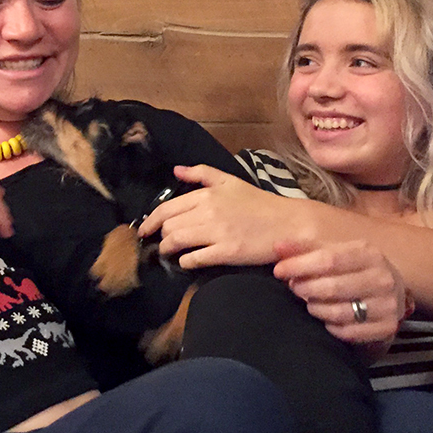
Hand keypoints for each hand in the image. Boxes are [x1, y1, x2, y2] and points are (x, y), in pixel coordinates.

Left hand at [136, 164, 292, 267]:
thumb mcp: (231, 181)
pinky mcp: (227, 252)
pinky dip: (185, 262)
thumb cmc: (259, 203)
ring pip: (176, 241)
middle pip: (168, 227)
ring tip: (170, 252)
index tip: (144, 230)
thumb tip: (176, 170)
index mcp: (207, 194)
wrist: (288, 224)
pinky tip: (186, 262)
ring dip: (168, 249)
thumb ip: (201, 174)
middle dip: (161, 236)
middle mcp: (208, 212)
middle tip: (161, 242)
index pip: (166, 208)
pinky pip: (194, 259)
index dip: (150, 221)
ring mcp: (217, 233)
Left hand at [272, 239, 405, 350]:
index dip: (299, 266)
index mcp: (369, 254)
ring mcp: (387, 305)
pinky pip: (348, 332)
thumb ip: (306, 248)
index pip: (329, 259)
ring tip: (310, 302)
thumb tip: (278, 247)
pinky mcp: (386, 328)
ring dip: (315, 308)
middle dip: (305, 288)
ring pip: (339, 313)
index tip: (279, 271)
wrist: (392, 291)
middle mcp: (382, 279)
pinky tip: (326, 319)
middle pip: (332, 287)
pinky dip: (330, 327)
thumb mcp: (335, 252)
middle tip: (294, 287)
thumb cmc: (355, 268)